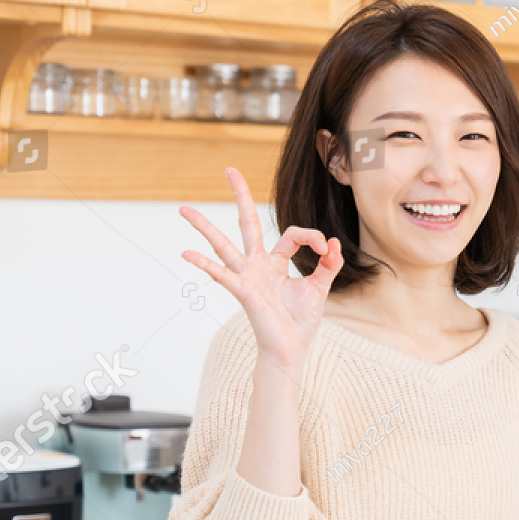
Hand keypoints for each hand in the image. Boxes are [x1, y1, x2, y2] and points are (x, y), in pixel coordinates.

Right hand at [180, 168, 342, 374]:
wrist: (291, 349)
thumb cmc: (300, 321)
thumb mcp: (320, 288)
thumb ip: (328, 265)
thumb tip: (333, 243)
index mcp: (276, 262)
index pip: (290, 235)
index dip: (311, 236)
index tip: (326, 248)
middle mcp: (257, 265)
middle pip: (247, 224)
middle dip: (241, 197)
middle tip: (230, 170)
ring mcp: (247, 277)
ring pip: (224, 246)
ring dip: (204, 228)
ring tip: (184, 209)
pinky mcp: (243, 292)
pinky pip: (222, 275)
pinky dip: (205, 265)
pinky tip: (187, 253)